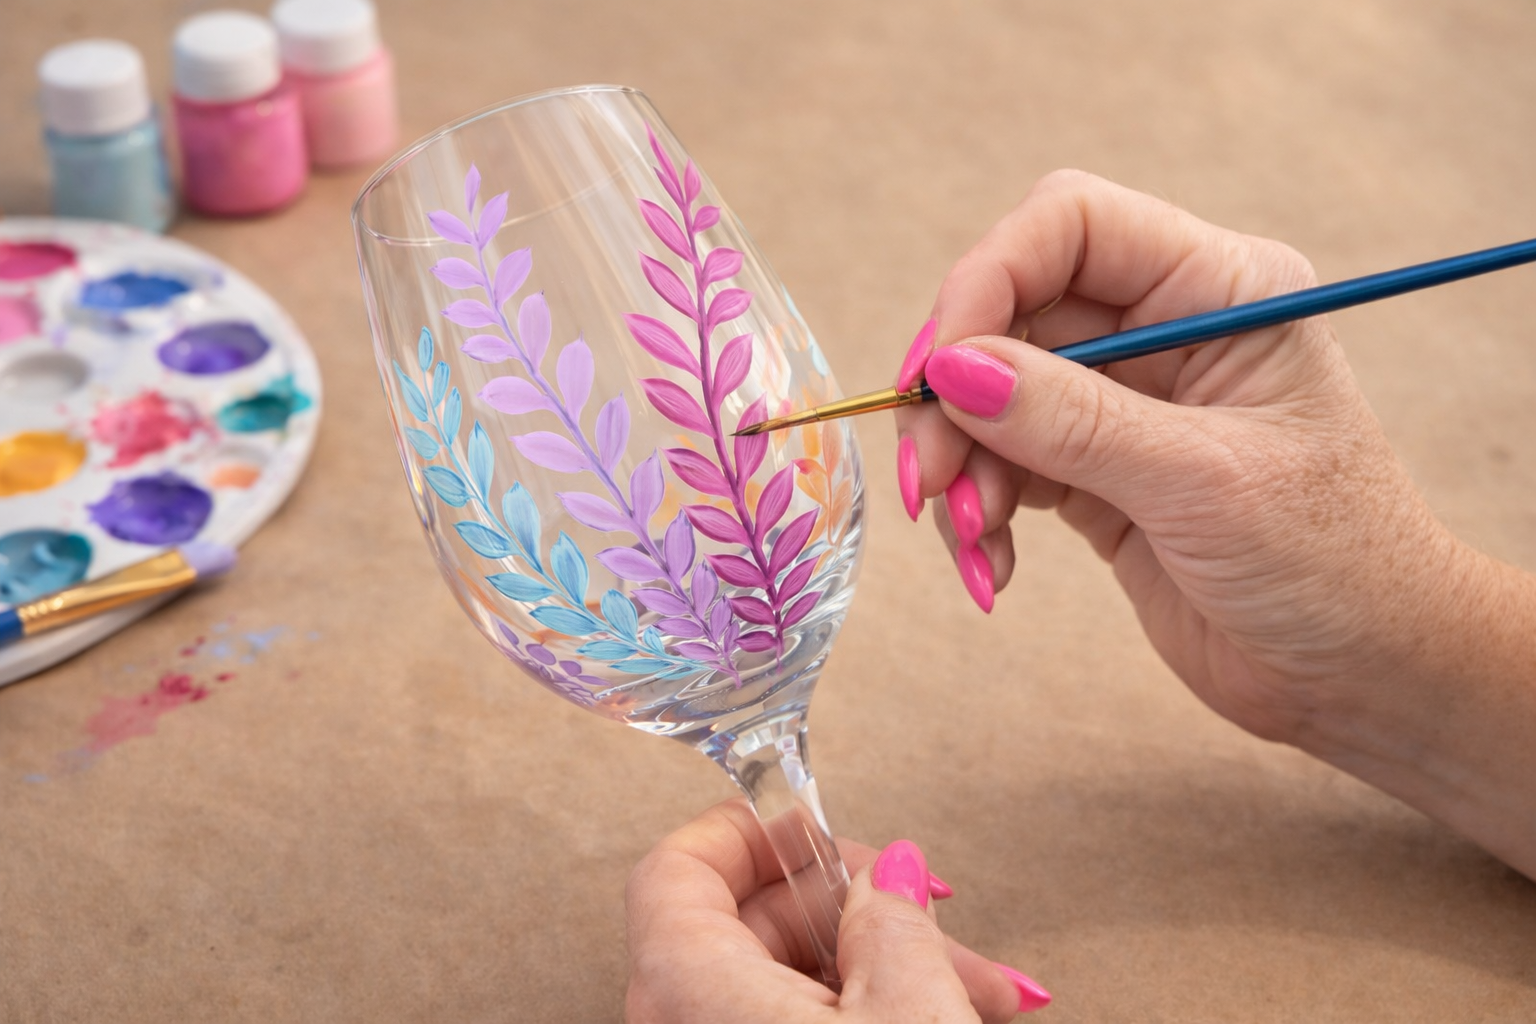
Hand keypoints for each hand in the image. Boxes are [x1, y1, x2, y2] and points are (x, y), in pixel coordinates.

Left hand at [625, 799, 1048, 1022]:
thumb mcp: (911, 1010)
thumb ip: (892, 920)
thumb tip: (889, 872)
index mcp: (686, 987)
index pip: (676, 866)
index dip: (752, 827)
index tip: (821, 822)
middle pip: (748, 921)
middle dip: (859, 907)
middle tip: (942, 916)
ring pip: (783, 982)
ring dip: (882, 964)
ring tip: (985, 989)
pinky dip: (865, 1010)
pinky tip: (949, 1013)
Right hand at [894, 170, 1535, 876]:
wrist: (1363, 676)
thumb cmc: (1332, 566)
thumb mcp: (1202, 484)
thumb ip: (1073, 421)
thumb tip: (951, 371)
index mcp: (1219, 291)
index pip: (1071, 227)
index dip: (988, 280)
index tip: (941, 373)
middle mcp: (1164, 330)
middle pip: (1009, 315)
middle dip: (957, 400)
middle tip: (933, 484)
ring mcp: (1124, 403)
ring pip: (990, 396)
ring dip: (960, 470)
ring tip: (975, 543)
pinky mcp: (1092, 473)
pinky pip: (1000, 466)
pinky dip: (977, 513)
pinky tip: (994, 569)